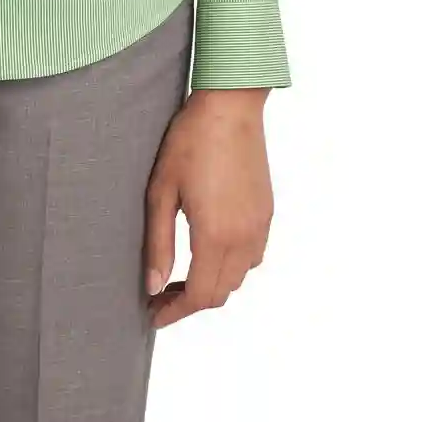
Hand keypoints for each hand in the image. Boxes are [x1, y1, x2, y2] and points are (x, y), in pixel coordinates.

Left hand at [142, 87, 272, 327]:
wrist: (231, 106)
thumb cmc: (190, 141)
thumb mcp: (161, 190)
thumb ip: (158, 242)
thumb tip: (153, 285)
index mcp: (215, 235)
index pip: (198, 296)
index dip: (174, 311)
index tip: (153, 315)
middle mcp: (244, 238)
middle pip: (220, 293)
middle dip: (189, 302)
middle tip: (161, 294)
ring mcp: (260, 226)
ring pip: (239, 278)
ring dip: (212, 285)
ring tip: (182, 274)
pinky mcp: (267, 213)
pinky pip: (253, 257)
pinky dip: (232, 266)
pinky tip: (210, 250)